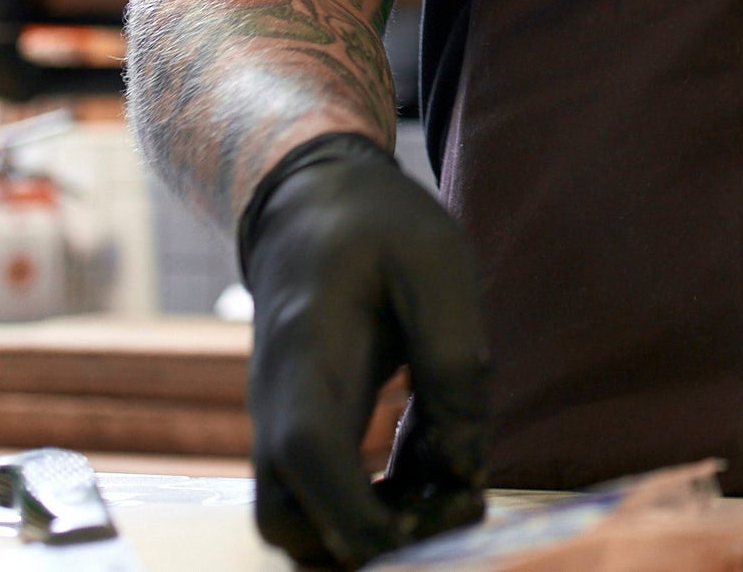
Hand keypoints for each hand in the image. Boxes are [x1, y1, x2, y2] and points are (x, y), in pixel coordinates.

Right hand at [240, 133, 493, 567]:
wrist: (308, 205)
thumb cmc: (376, 224)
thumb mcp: (437, 259)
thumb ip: (456, 356)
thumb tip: (464, 464)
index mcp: (306, 353)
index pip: (306, 456)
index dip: (362, 509)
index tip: (444, 510)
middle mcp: (278, 404)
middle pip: (286, 520)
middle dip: (372, 540)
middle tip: (459, 502)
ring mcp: (284, 425)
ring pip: (303, 522)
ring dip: (381, 526)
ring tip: (458, 487)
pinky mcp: (307, 433)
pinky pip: (327, 498)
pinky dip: (384, 502)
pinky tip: (441, 464)